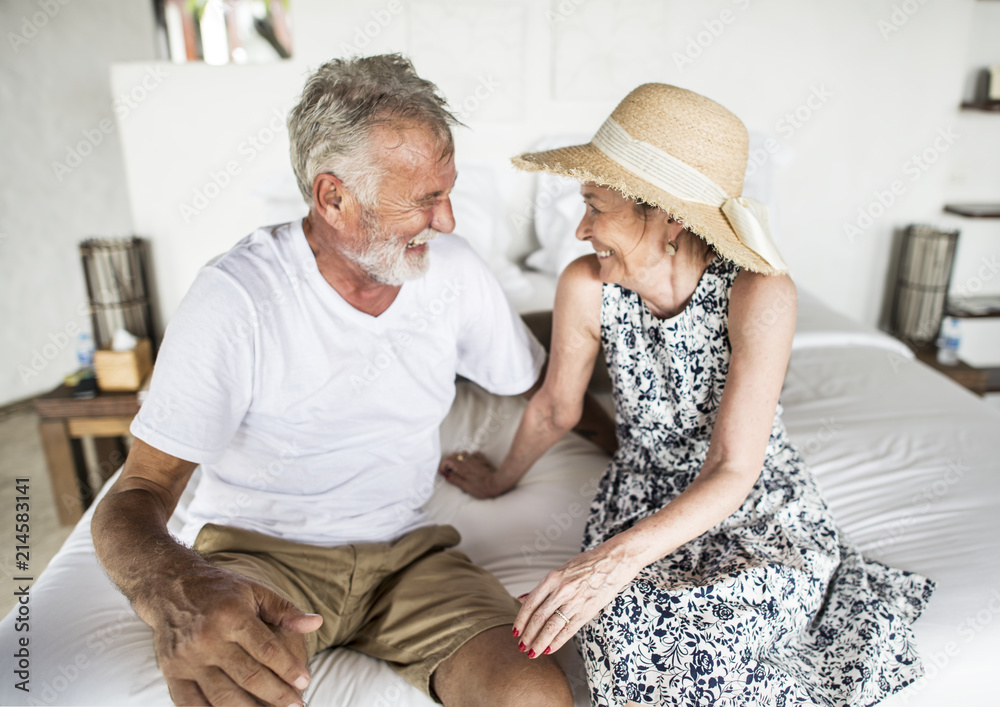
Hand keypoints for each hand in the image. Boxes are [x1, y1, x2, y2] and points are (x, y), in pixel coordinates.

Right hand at [146, 565, 322, 705]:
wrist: (170, 586)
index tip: (305, 682)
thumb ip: (285, 611)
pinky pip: (192, 703)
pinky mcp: (171, 671)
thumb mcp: (254, 591)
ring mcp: (187, 658)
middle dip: (276, 694)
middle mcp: (208, 638)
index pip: (266, 650)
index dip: (288, 669)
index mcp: (231, 616)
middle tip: (296, 705)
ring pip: (222, 696)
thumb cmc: (221, 589)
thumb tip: (316, 623)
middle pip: (248, 676)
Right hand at [438, 451, 511, 498]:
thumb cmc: (482, 488)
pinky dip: (470, 456)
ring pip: (463, 453)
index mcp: (462, 469)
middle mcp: (467, 462)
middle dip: (449, 461)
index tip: (443, 471)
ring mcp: (476, 459)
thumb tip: (446, 474)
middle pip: (454, 456)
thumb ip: (455, 480)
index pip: (448, 461)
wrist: (499, 482)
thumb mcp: (466, 487)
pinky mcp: (483, 459)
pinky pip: (474, 454)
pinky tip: (472, 461)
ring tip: (459, 465)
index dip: (443, 465)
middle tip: (449, 468)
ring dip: (459, 457)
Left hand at [513, 539, 639, 657]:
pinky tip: (549, 649)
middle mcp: (561, 590)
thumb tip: (521, 598)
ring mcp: (575, 601)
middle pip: (539, 618)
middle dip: (528, 635)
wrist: (613, 563)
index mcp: (552, 578)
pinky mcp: (587, 611)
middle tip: (521, 647)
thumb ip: (542, 587)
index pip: (531, 603)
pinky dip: (557, 641)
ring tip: (532, 652)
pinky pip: (569, 630)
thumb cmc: (586, 565)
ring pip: (552, 626)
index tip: (515, 632)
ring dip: (540, 642)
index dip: (521, 620)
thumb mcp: (561, 570)